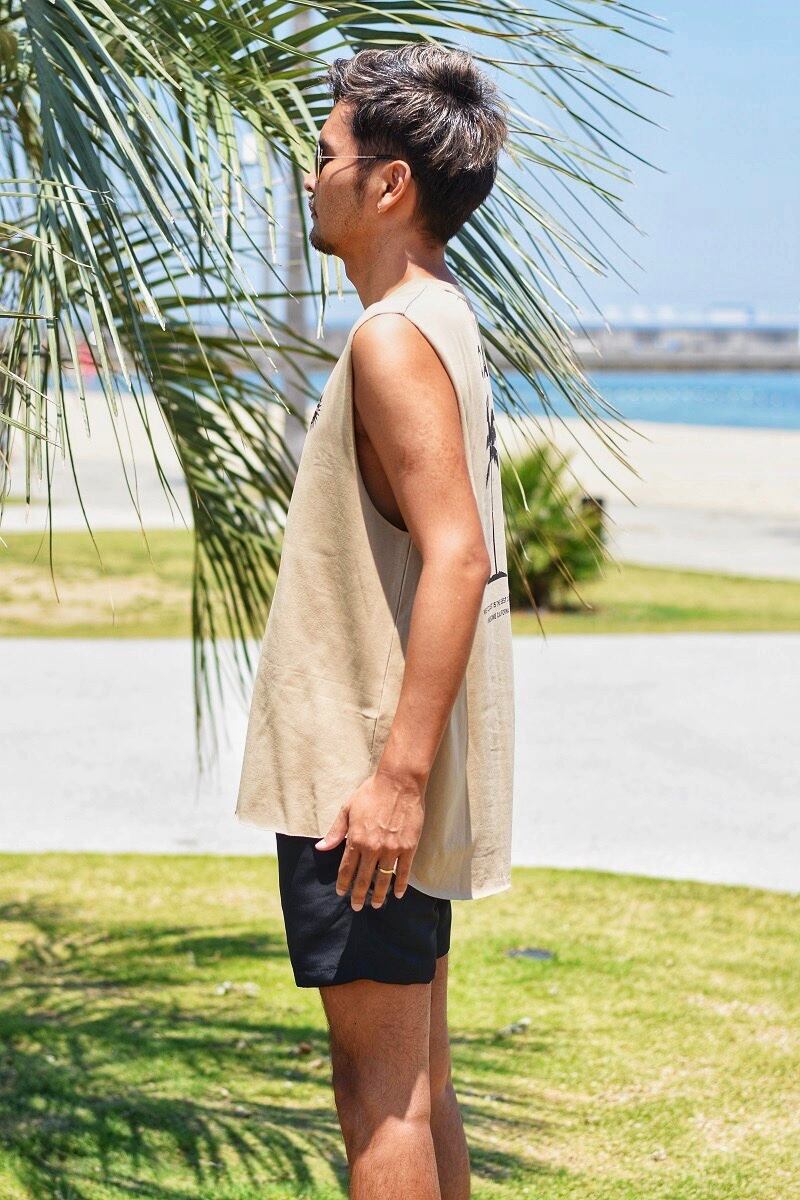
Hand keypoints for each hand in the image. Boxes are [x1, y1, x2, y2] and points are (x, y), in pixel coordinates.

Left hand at [314, 770, 424, 908]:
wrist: (399, 782)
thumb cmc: (371, 792)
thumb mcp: (347, 809)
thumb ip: (335, 831)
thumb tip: (320, 848)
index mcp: (355, 839)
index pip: (346, 869)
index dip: (343, 883)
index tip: (341, 893)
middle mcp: (372, 848)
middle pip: (363, 879)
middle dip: (358, 895)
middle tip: (356, 907)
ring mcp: (392, 849)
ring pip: (383, 880)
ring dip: (379, 895)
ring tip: (377, 905)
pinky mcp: (408, 847)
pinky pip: (403, 872)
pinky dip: (400, 885)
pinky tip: (397, 894)